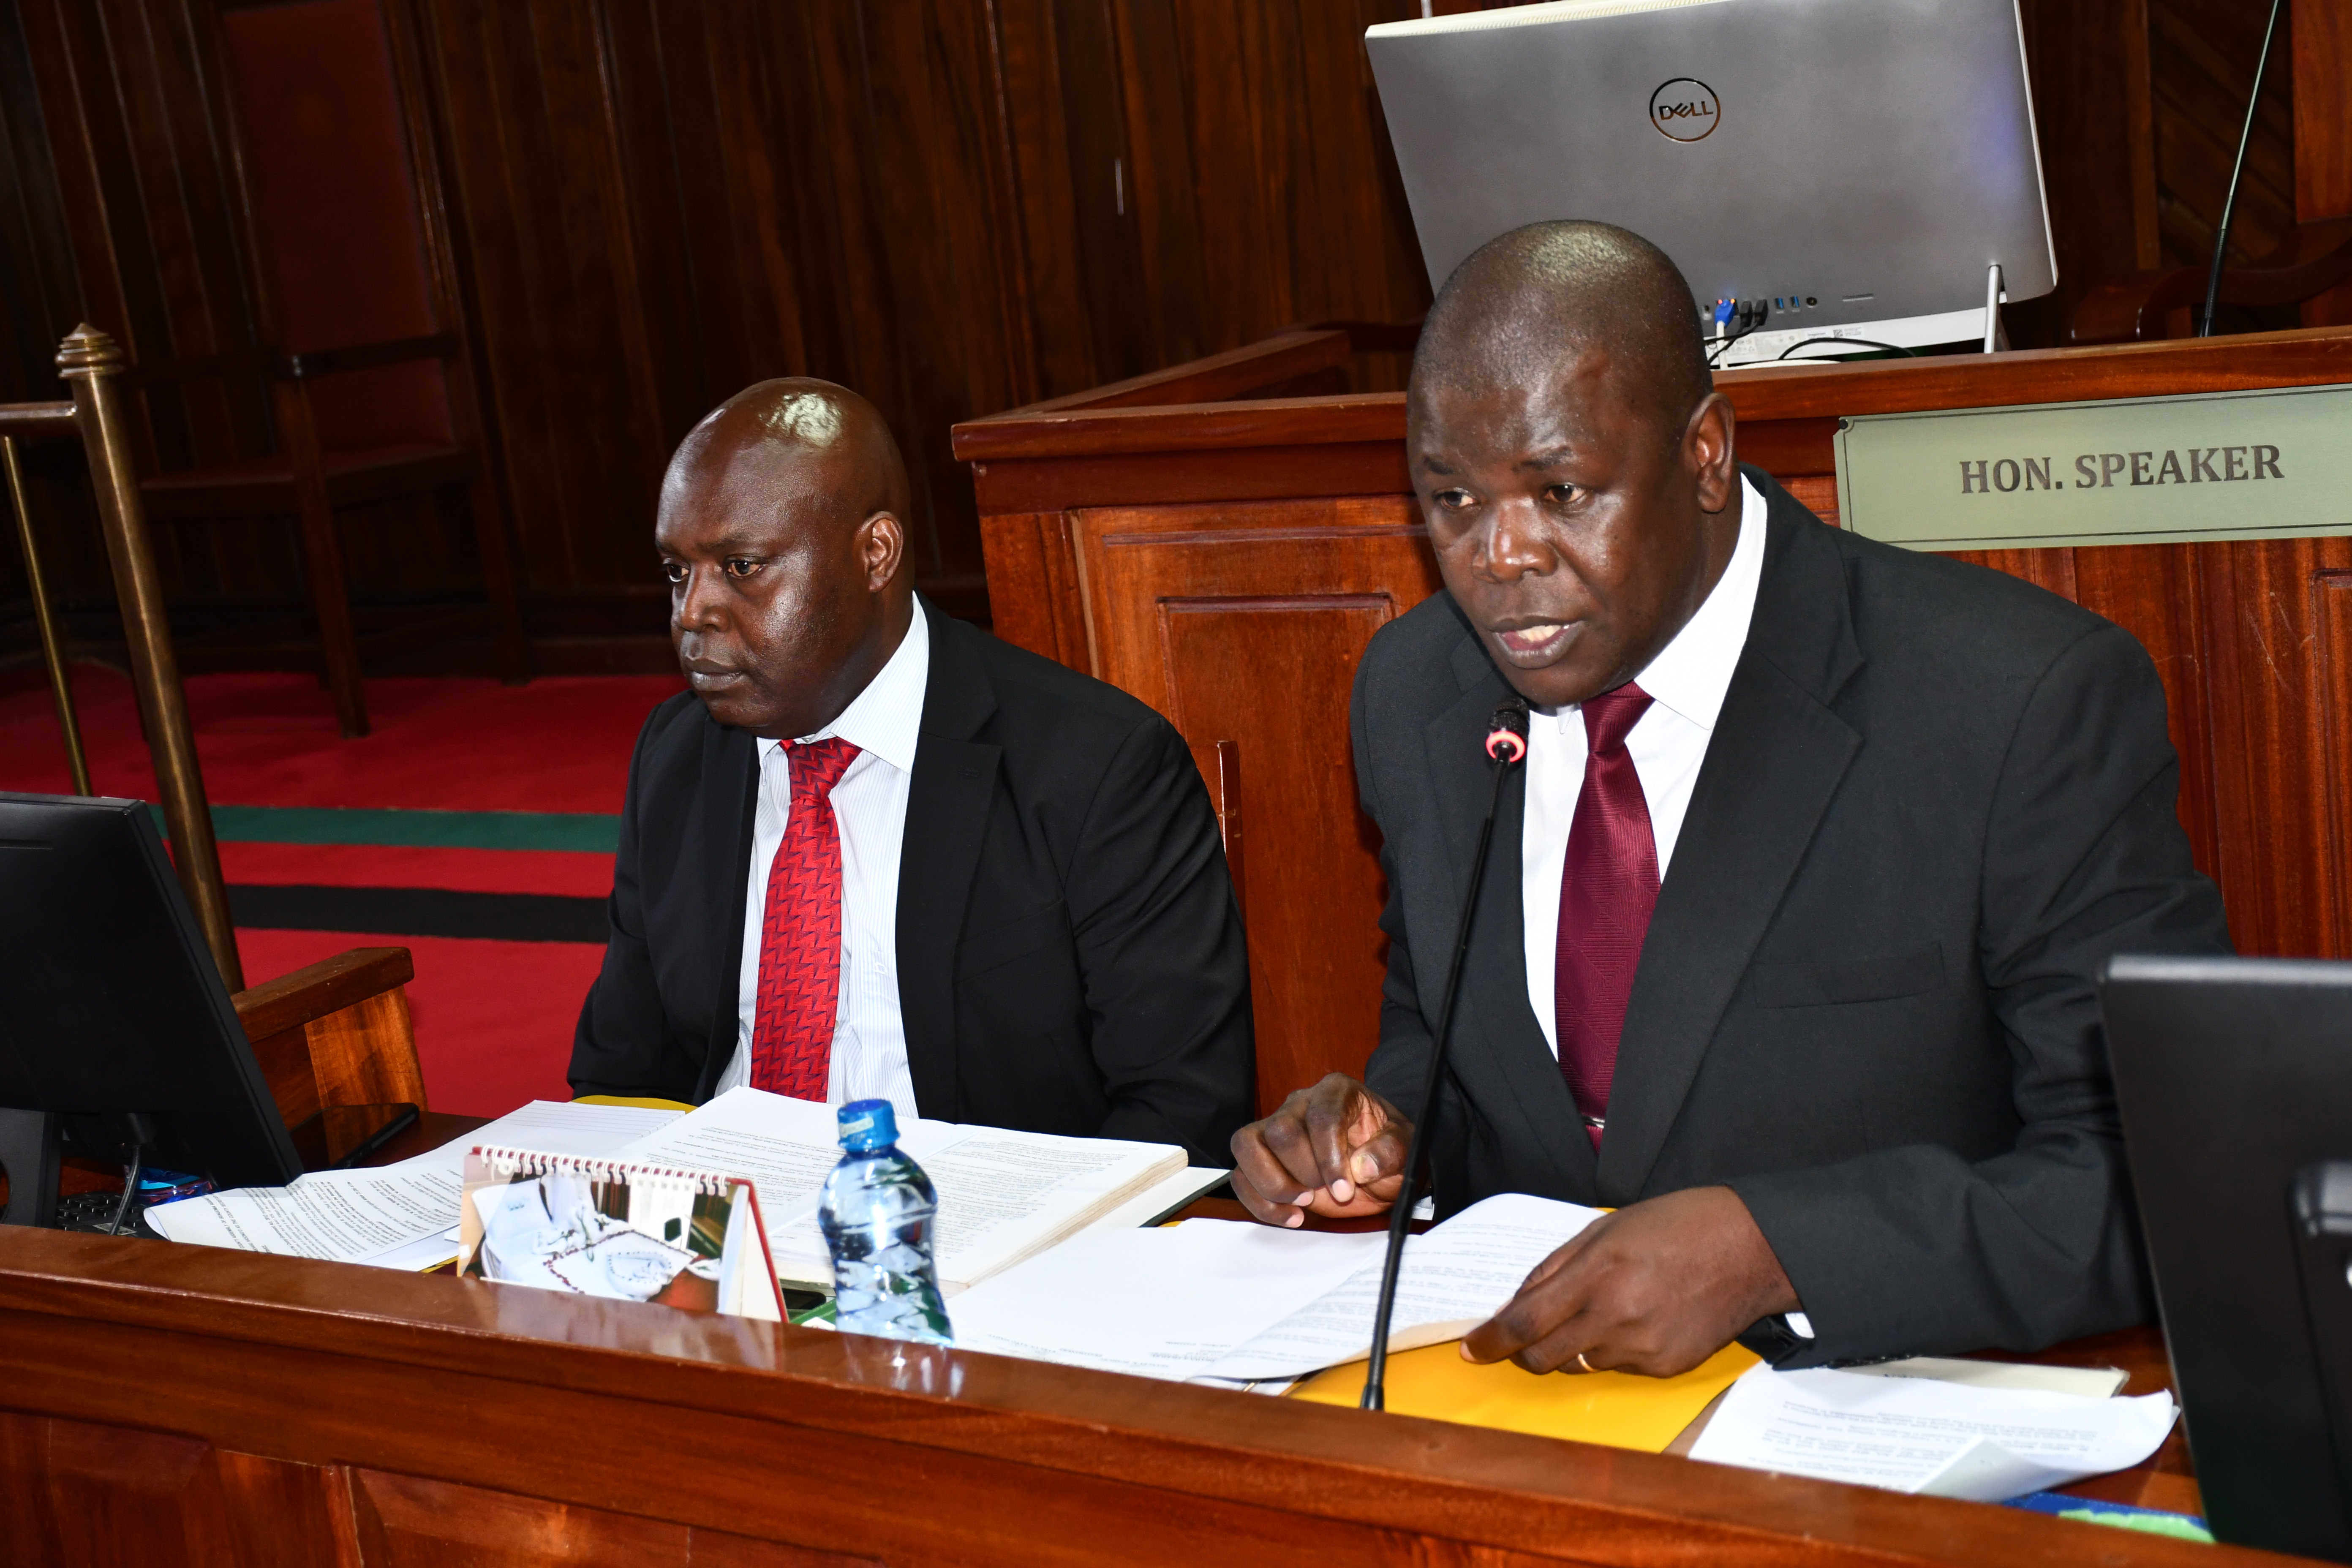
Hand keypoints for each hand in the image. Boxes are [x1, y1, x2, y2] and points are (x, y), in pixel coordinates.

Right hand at [1230, 1074, 1411, 1225]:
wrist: (1376, 1166)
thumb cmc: (1387, 1150)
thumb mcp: (1405, 1150)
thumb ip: (1389, 1153)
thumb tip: (1361, 1167)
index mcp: (1337, 1091)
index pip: (1321, 1117)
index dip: (1329, 1157)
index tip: (1344, 1190)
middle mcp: (1300, 1103)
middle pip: (1281, 1131)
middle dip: (1303, 1172)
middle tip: (1328, 1194)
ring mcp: (1275, 1126)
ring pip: (1247, 1145)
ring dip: (1271, 1184)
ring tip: (1303, 1205)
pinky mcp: (1261, 1156)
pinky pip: (1241, 1174)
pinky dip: (1259, 1202)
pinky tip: (1289, 1217)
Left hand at [1461, 1186, 1798, 1378]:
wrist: (1748, 1248)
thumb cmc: (1675, 1226)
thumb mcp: (1602, 1229)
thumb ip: (1553, 1269)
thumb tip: (1514, 1306)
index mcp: (1595, 1274)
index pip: (1524, 1322)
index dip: (1490, 1341)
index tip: (1471, 1348)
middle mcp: (1615, 1317)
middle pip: (1543, 1357)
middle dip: (1524, 1351)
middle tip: (1526, 1333)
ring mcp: (1642, 1347)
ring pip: (1579, 1364)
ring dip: (1574, 1345)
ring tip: (1605, 1308)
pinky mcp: (1665, 1367)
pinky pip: (1618, 1368)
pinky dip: (1613, 1350)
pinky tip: (1639, 1318)